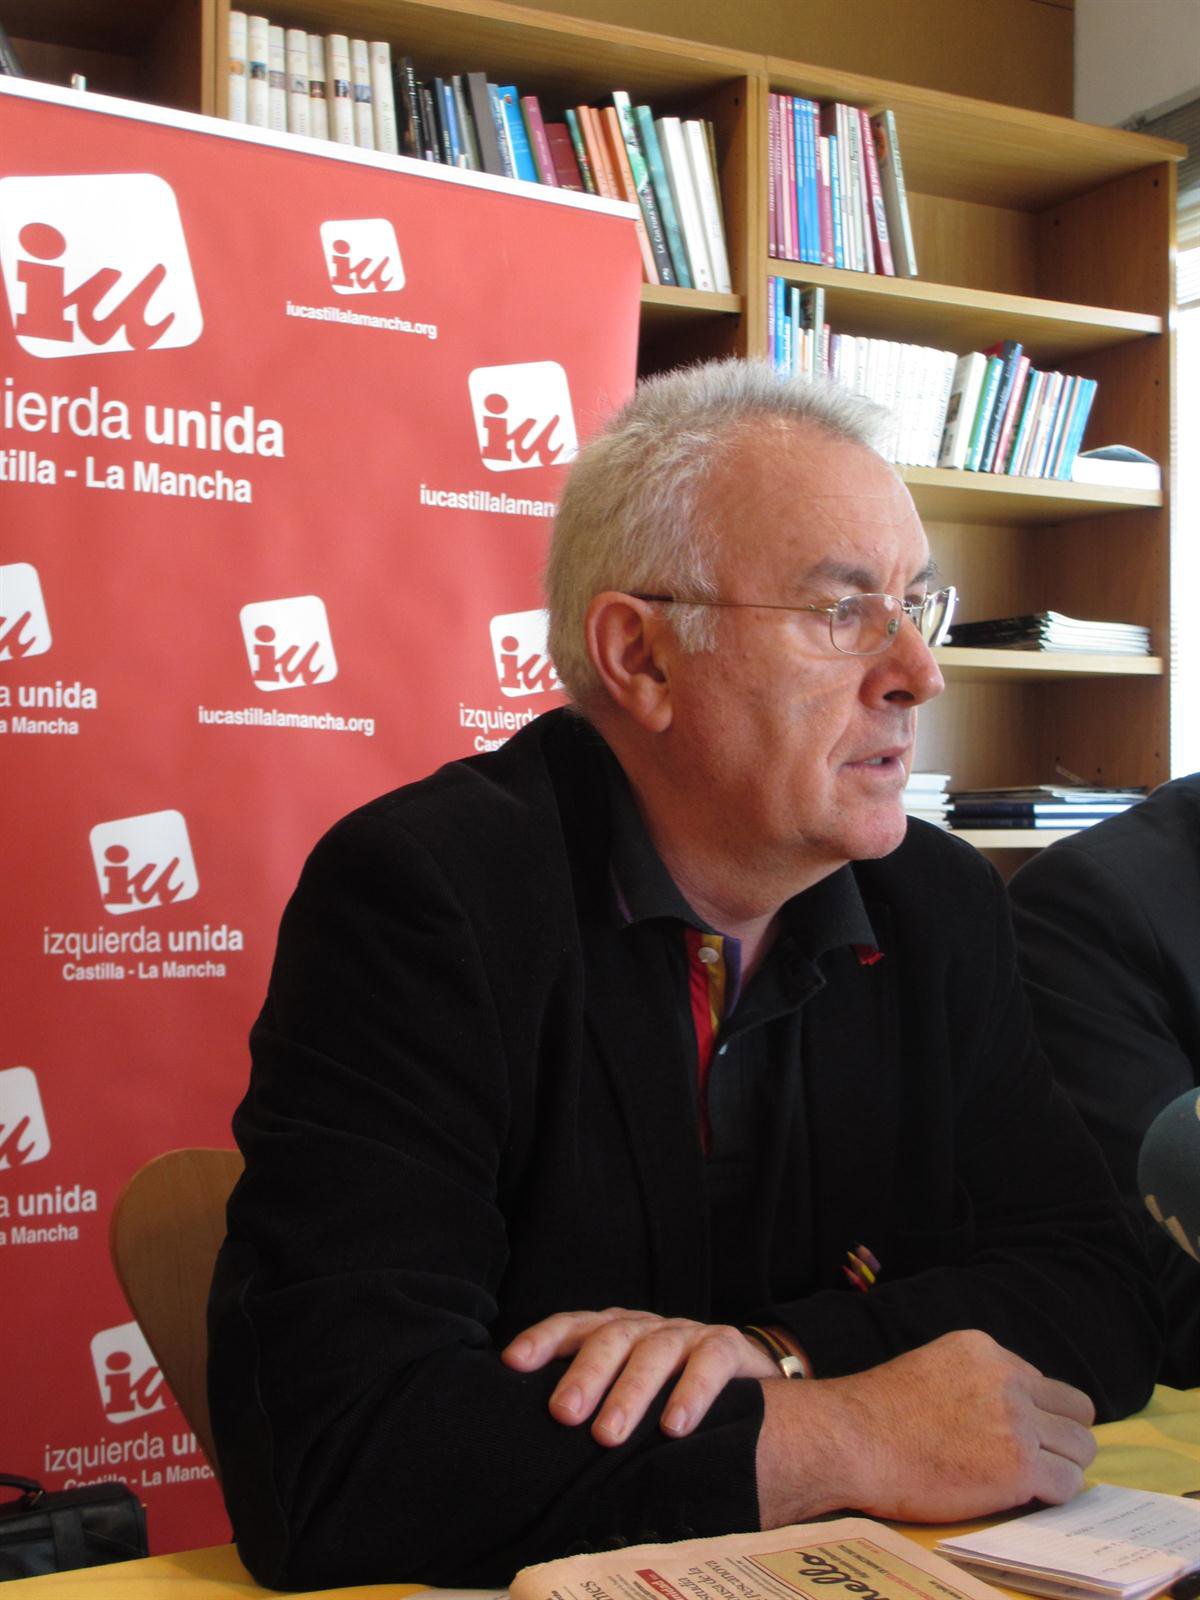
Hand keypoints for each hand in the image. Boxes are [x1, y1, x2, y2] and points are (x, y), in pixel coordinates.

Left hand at [502, 1307, 777, 1445]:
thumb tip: (528, 1440)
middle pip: (610, 1339)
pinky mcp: (726, 1345)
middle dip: (584, 1375)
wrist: (747, 1378)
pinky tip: (675, 1426)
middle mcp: (645, 1327)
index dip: (542, 1340)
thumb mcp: (626, 1389)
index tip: (513, 1364)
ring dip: (629, 1392)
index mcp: (614, 1331)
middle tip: (563, 1415)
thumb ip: (591, 1402)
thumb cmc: (668, 1392)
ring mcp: (685, 1333)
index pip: (572, 1326)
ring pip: (653, 1352)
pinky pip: (709, 1363)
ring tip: (608, 1435)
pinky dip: (691, 1392)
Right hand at [757, 1329, 1095, 1527]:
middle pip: (1076, 1411)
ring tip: (1025, 1482)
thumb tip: (1005, 1410)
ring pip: (1081, 1447)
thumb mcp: (932, 1369)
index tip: (1013, 1436)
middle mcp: (1007, 1378)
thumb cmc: (877, 1415)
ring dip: (1059, 1467)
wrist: (852, 1440)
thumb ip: (974, 1381)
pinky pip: (1067, 1484)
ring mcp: (1017, 1421)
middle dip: (1060, 1437)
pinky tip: (1019, 1497)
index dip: (1034, 1415)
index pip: (1042, 1383)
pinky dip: (1050, 1495)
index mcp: (983, 1349)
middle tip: (1033, 1460)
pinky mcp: (1020, 1466)